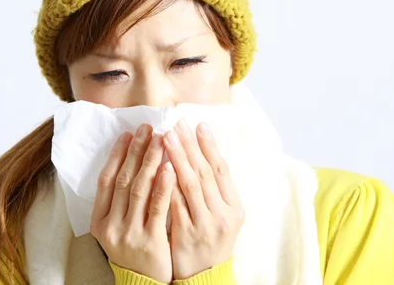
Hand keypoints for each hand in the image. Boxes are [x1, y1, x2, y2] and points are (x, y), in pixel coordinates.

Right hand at [90, 124, 176, 283]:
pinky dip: (163, 185)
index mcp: (99, 221)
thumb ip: (119, 202)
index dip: (116, 156)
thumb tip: (129, 161)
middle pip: (123, 180)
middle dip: (136, 151)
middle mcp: (110, 226)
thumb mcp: (117, 229)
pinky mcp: (149, 241)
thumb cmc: (134, 251)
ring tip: (161, 139)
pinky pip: (157, 207)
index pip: (106, 181)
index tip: (127, 134)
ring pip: (139, 190)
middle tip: (147, 128)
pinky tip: (170, 167)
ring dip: (150, 161)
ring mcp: (129, 234)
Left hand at [163, 119, 244, 279]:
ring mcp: (204, 226)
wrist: (204, 276)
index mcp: (235, 208)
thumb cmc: (211, 240)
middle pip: (204, 173)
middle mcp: (222, 216)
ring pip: (189, 186)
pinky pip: (174, 204)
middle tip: (177, 124)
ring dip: (176, 158)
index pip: (221, 170)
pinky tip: (158, 167)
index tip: (199, 124)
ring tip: (166, 137)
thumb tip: (201, 152)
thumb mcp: (223, 216)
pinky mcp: (185, 235)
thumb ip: (215, 190)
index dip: (210, 145)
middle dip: (189, 146)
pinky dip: (166, 184)